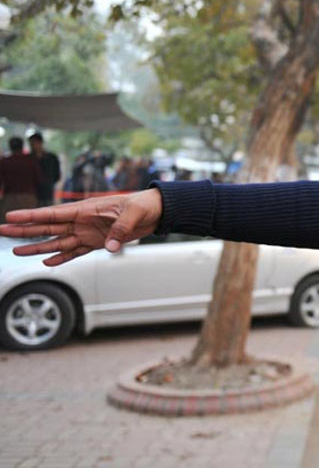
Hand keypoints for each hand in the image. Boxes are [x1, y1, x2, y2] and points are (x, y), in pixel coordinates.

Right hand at [0, 188, 163, 265]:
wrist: (154, 212)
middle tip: (2, 231)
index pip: (52, 213)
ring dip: (37, 247)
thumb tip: (109, 247)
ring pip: (56, 242)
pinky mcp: (97, 243)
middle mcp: (81, 222)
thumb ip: (118, 230)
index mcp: (85, 209)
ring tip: (17, 251)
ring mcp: (87, 233)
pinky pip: (75, 252)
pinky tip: (47, 262)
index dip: (31, 216)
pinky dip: (62, 258)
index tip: (11, 217)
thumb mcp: (132, 214)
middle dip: (24, 230)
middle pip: (47, 227)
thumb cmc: (141, 206)